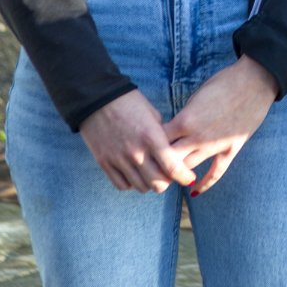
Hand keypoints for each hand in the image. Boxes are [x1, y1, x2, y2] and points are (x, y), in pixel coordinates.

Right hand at [80, 89, 195, 193]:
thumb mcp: (152, 115)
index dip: (184, 177)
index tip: (189, 178)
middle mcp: (136, 152)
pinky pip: (122, 185)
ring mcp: (119, 159)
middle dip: (167, 182)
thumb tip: (172, 152)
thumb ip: (162, 135)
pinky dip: (132, 183)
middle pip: (157, 183)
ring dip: (150, 183)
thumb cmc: (129, 103)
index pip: (172, 167)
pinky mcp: (104, 163)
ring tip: (151, 174)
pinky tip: (135, 174)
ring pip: (141, 187)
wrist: (97, 99)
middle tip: (169, 176)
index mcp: (151, 136)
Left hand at [163, 54, 278, 196]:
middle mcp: (196, 137)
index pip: (158, 141)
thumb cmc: (224, 83)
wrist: (255, 81)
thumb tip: (174, 130)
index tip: (146, 149)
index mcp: (185, 120)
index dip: (150, 146)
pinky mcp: (231, 149)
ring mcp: (214, 145)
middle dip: (159, 165)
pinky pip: (216, 172)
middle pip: (169, 159)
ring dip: (177, 174)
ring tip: (168, 179)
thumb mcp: (196, 96)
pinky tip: (194, 192)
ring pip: (189, 168)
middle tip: (152, 168)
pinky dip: (204, 184)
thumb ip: (185, 116)